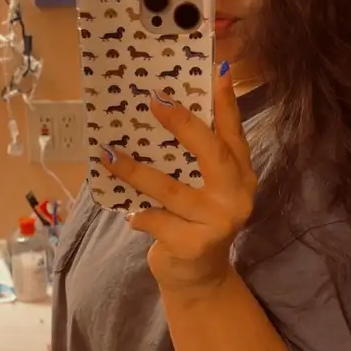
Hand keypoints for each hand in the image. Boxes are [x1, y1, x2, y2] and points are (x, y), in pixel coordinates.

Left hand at [99, 62, 257, 295]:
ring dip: (137, 172)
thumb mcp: (200, 188)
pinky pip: (159, 221)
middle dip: (184, 126)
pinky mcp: (196, 244)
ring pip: (173, 190)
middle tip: (156, 102)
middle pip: (213, 154)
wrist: (198, 279)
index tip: (216, 71)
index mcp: (240, 175)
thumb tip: (158, 112)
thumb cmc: (193, 224)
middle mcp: (237, 196)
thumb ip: (191, 159)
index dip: (226, 103)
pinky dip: (140, 216)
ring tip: (110, 156)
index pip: (234, 133)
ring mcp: (219, 222)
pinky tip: (130, 214)